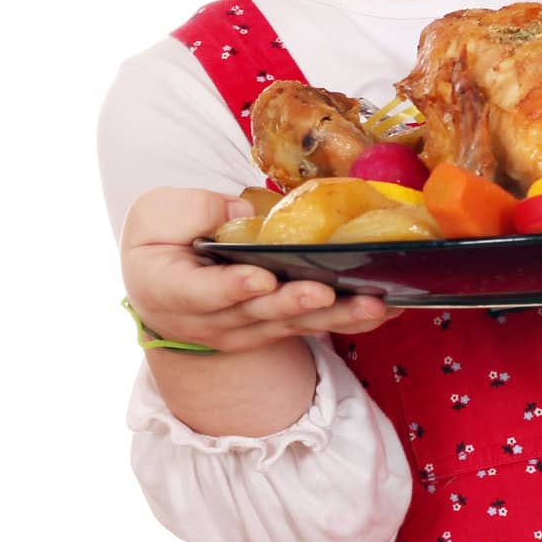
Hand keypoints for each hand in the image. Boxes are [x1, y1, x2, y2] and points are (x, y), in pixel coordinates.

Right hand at [121, 186, 397, 352]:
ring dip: (336, 317)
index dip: (233, 288)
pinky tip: (384, 308)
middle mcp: (213, 321)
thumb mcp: (158, 215)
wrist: (160, 284)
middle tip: (326, 293)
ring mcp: (248, 329)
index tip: (261, 280)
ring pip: (294, 325)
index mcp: (173, 290)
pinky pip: (314, 325)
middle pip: (259, 315)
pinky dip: (348, 318)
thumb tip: (244, 214)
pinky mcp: (278, 326)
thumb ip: (193, 212)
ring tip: (373, 304)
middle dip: (296, 304)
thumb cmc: (160, 242)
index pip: (203, 293)